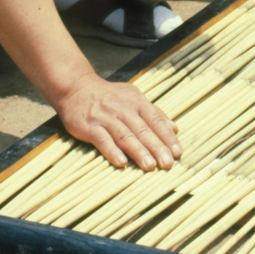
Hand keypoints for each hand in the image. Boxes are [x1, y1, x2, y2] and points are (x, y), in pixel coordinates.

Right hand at [54, 72, 182, 169]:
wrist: (76, 87)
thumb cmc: (109, 97)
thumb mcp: (133, 98)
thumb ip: (153, 113)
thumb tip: (174, 128)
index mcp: (137, 101)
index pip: (156, 120)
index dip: (167, 137)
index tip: (178, 152)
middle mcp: (123, 108)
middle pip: (143, 130)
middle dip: (157, 147)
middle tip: (168, 164)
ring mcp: (106, 117)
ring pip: (125, 135)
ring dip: (139, 151)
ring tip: (150, 166)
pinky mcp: (90, 126)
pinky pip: (103, 139)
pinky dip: (112, 151)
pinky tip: (121, 163)